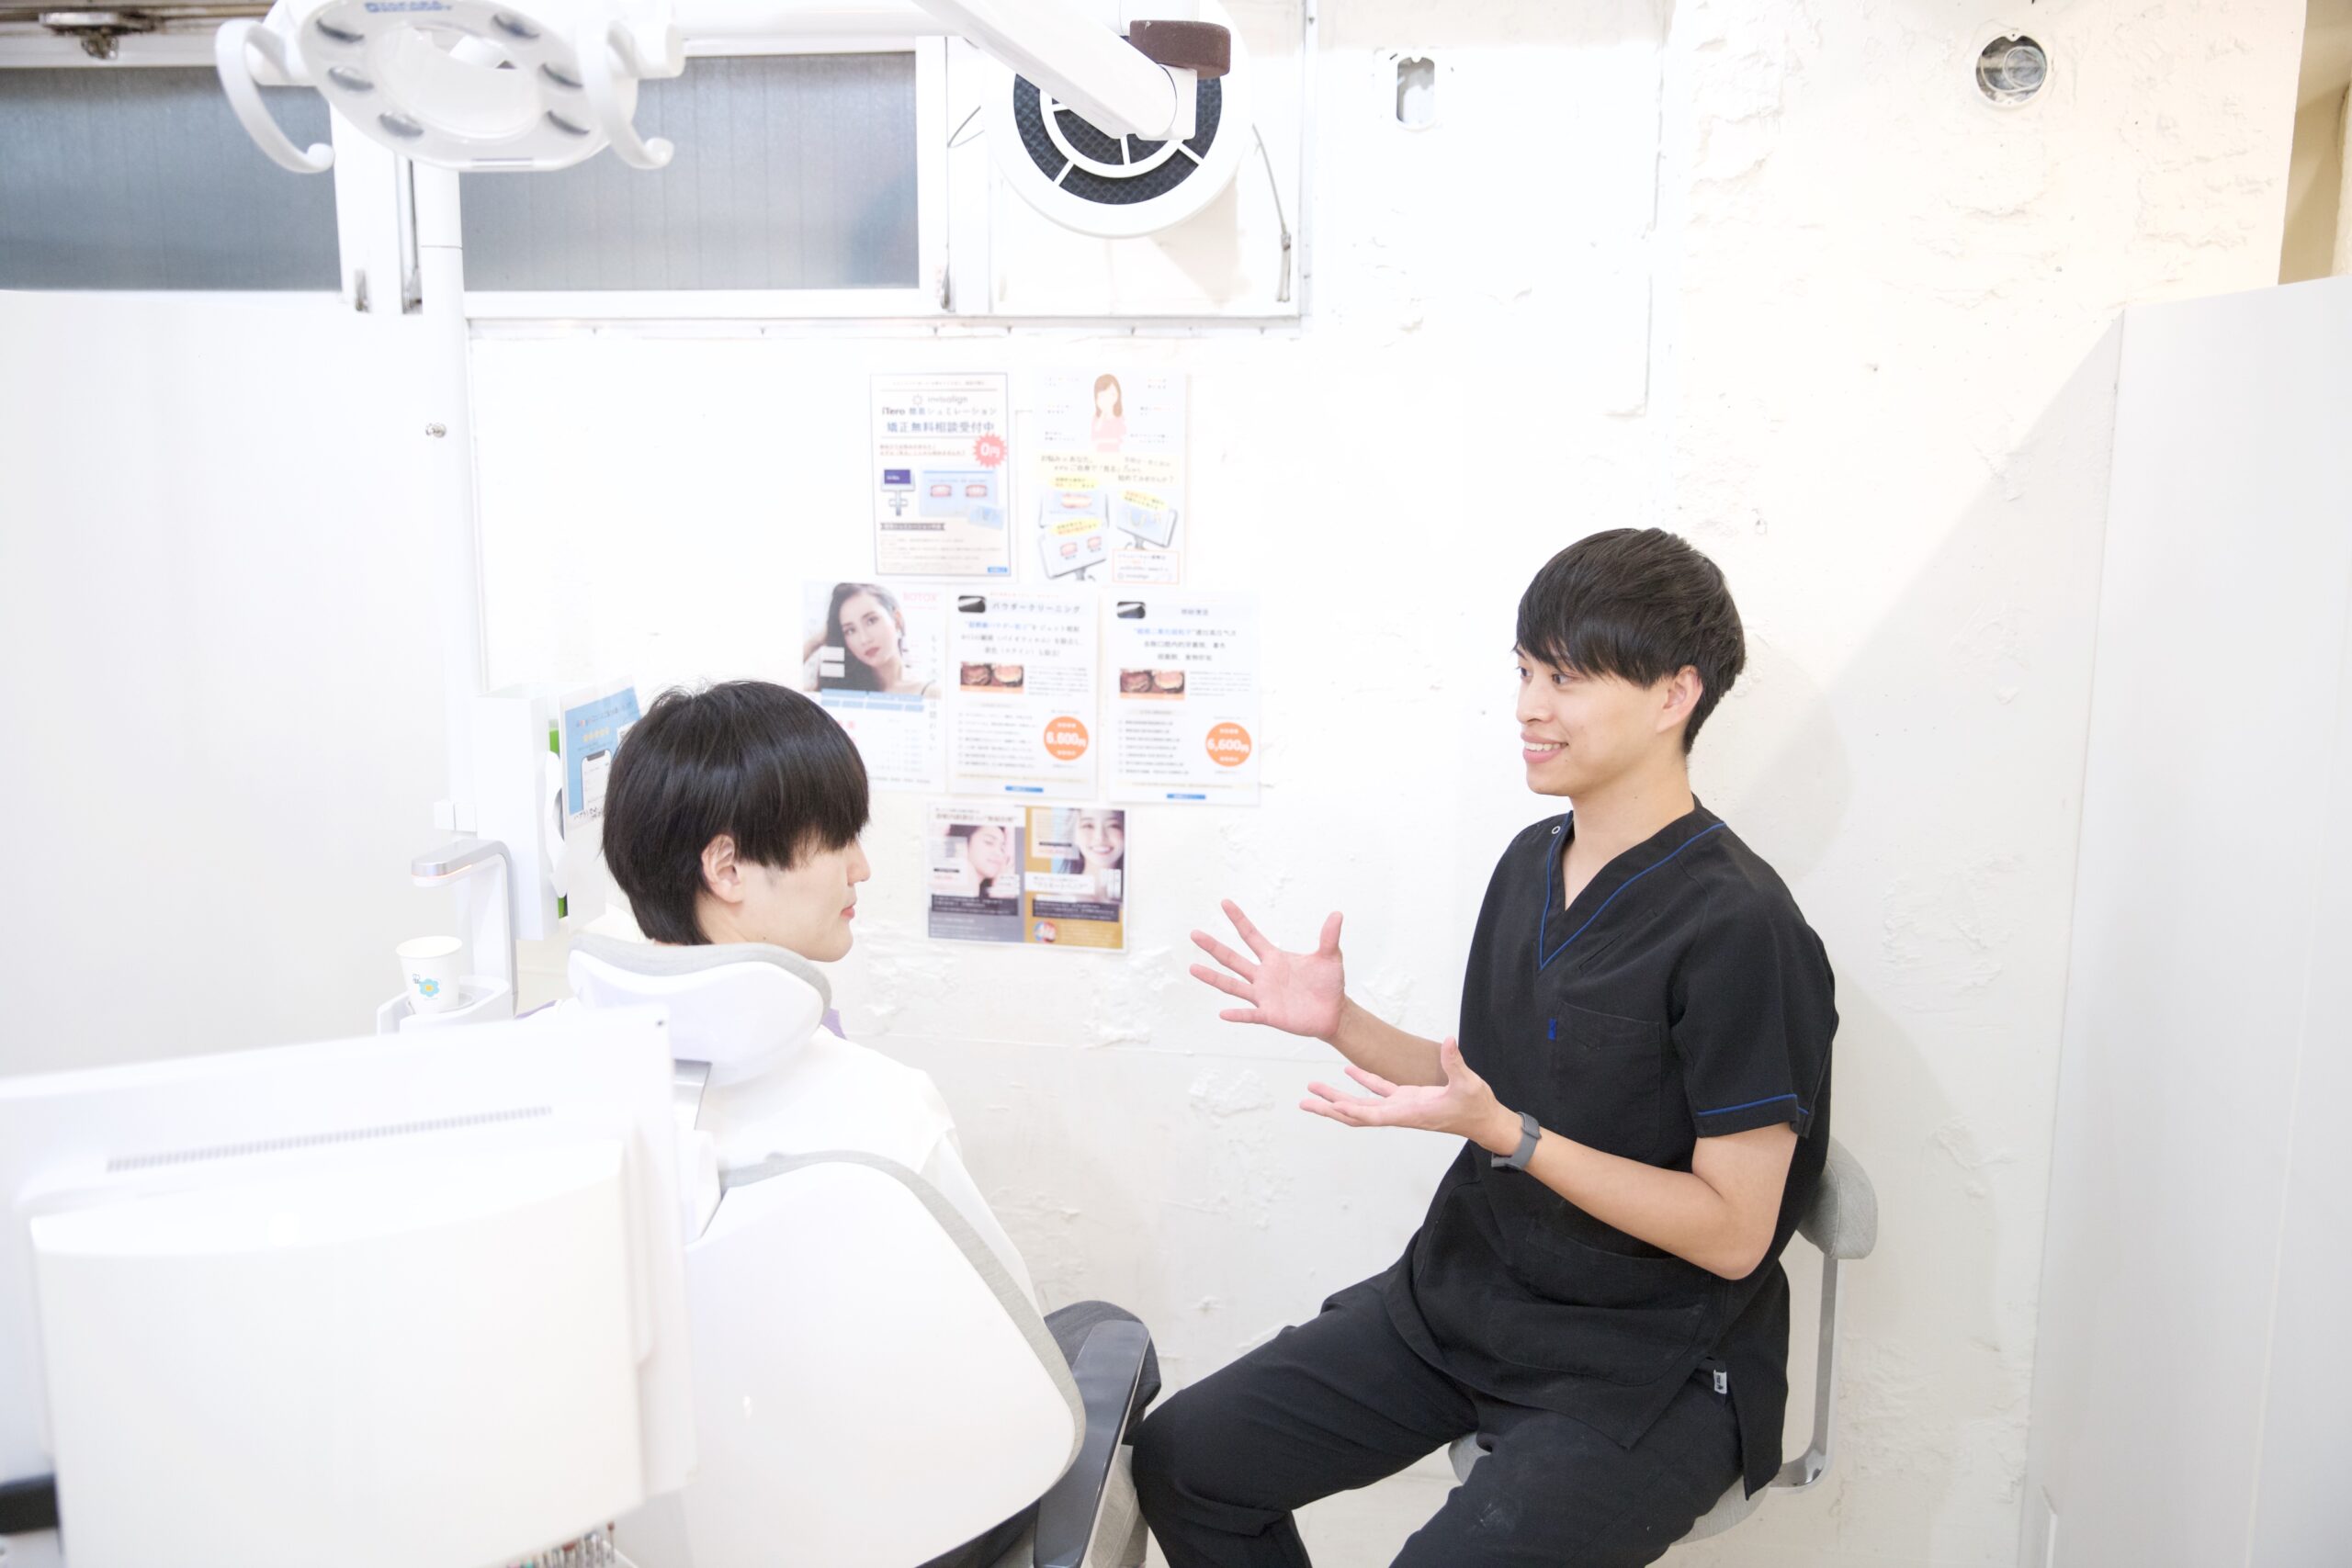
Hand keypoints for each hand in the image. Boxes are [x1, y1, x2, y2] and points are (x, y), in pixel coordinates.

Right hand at [1190, 900, 1345, 1041]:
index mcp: (1274, 958)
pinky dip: (1237, 1015)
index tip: (1225, 903)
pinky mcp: (1269, 1014)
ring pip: (1232, 985)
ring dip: (1213, 978)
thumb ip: (1329, 937)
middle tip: (1194, 934)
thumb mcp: (1330, 957)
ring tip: (1193, 968)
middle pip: (1233, 959)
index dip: (1239, 919)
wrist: (1334, 1012)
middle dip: (1214, 947)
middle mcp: (1263, 975)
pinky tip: (1223, 1013)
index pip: (1251, 936)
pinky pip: (1249, 1015)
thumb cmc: (1329, 983)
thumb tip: (1338, 913)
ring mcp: (1263, 995)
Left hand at [1301, 1037, 1521, 1154]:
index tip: (1331, 1106)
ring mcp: (1402, 1106)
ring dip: (1338, 1096)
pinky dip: (1363, 1080)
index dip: (1352, 1110)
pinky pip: (1380, 1090)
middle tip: (1304, 1100)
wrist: (1486, 1121)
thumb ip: (1456, 1063)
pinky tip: (1348, 1071)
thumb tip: (1450, 1041)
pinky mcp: (1408, 1098)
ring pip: (1363, 1103)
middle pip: (1357, 1113)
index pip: (1373, 1115)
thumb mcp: (1468, 1084)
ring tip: (1313, 1088)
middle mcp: (1399, 1112)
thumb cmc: (1477, 1107)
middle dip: (1330, 1107)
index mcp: (1409, 1113)